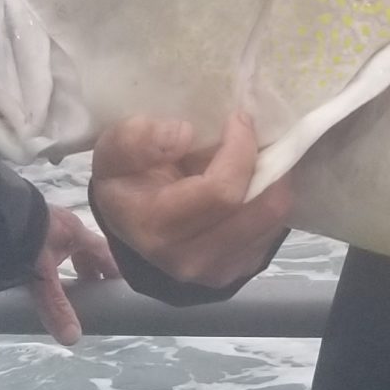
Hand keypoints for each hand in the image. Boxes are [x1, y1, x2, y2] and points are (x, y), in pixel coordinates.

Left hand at [28, 205, 119, 346]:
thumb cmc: (24, 241)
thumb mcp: (43, 277)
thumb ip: (56, 306)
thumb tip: (73, 339)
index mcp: (76, 233)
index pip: (105, 252)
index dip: (113, 270)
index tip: (119, 288)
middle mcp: (63, 225)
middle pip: (84, 250)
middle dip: (89, 271)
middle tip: (91, 294)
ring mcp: (42, 222)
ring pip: (62, 246)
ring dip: (66, 264)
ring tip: (63, 285)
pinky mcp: (22, 224)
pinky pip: (43, 243)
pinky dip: (45, 258)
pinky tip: (35, 270)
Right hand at [89, 113, 293, 291]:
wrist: (133, 227)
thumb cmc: (126, 182)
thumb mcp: (114, 152)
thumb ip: (136, 139)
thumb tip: (182, 134)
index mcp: (155, 227)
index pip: (221, 190)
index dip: (240, 148)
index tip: (238, 119)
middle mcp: (189, 258)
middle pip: (260, 206)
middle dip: (266, 163)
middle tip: (254, 138)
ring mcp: (217, 270)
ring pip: (274, 218)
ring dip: (273, 180)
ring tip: (253, 160)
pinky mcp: (239, 270)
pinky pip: (274, 230)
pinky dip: (270, 200)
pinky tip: (250, 184)